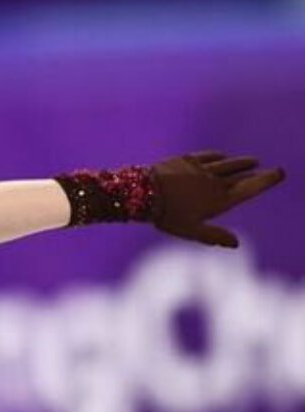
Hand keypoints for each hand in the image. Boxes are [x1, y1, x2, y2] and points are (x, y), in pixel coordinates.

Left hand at [150, 150, 286, 248]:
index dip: (265, 180)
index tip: (278, 173)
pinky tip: (222, 156)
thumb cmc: (168, 216)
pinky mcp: (187, 160)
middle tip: (270, 169)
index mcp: (220, 200)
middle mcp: (215, 182)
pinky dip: (219, 156)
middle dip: (256, 172)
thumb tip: (236, 244)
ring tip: (253, 161)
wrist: (144, 192)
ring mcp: (202, 169)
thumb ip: (215, 236)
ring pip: (228, 164)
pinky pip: (208, 156)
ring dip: (241, 162)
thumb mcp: (192, 231)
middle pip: (241, 175)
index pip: (249, 188)